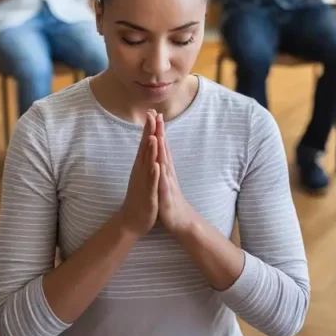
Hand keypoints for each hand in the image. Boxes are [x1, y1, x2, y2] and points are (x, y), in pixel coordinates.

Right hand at [118, 111, 160, 237]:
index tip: (152, 112)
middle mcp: (141, 171)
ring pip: (148, 163)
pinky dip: (153, 174)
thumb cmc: (139, 197)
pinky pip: (151, 183)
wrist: (131, 221)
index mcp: (141, 166)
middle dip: (149, 132)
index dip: (149, 128)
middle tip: (151, 115)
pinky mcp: (148, 194)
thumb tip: (148, 146)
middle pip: (145, 148)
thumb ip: (145, 161)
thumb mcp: (143, 175)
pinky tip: (156, 165)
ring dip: (150, 150)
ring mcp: (144, 182)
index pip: (146, 143)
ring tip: (153, 136)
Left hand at [154, 111, 196, 235]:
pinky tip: (158, 163)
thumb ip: (165, 166)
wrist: (181, 221)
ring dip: (161, 148)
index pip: (161, 146)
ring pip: (164, 163)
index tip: (154, 114)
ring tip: (158, 133)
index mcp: (165, 169)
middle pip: (163, 149)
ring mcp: (168, 183)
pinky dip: (160, 173)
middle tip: (157, 114)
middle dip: (160, 132)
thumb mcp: (165, 181)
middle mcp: (167, 172)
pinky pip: (163, 183)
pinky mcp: (166, 195)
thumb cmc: (171, 201)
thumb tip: (162, 153)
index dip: (158, 130)